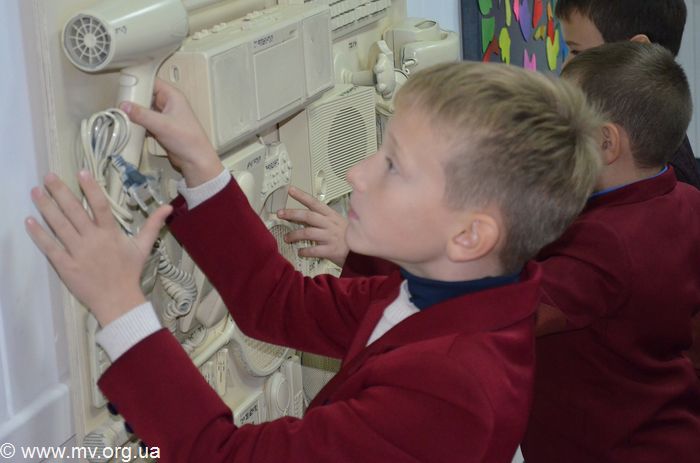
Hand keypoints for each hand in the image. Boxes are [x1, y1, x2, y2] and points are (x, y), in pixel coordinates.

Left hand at [25, 171, 171, 325]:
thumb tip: (168, 206)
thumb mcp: (144, 247)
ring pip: (59, 226)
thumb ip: (153, 225)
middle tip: (48, 176)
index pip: (100, 206)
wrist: (118, 301)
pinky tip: (29, 221)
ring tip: (35, 192)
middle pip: (74, 211)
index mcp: (110, 233)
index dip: (90, 188)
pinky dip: (39, 234)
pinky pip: (50, 247)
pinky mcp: (65, 265)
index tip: (81, 172)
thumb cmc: (129, 272)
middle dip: (60, 192)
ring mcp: (77, 252)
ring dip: (46, 207)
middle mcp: (93, 240)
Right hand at [120, 79, 223, 187]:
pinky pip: (145, 121)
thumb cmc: (188, 140)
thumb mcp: (162, 125)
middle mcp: (168, 104)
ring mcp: (164, 116)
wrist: (195, 160)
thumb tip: (124, 106)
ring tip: (123, 115)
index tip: (124, 86)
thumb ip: (142, 115)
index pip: (152, 81)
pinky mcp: (161, 128)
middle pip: (146, 95)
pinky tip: (131, 127)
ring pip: (145, 110)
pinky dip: (138, 124)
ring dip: (135, 113)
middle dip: (134, 100)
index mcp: (173, 96)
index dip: (139, 82)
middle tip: (121, 104)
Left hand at [277, 187, 349, 266]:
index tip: (290, 190)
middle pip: (308, 216)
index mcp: (331, 215)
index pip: (314, 203)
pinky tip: (300, 252)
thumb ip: (323, 220)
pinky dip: (305, 251)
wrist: (363, 251)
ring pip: (308, 233)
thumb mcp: (339, 223)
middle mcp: (329, 224)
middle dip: (292, 214)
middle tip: (279, 214)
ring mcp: (330, 237)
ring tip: (286, 238)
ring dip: (294, 235)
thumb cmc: (349, 236)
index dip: (301, 196)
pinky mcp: (331, 250)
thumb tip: (305, 217)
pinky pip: (314, 250)